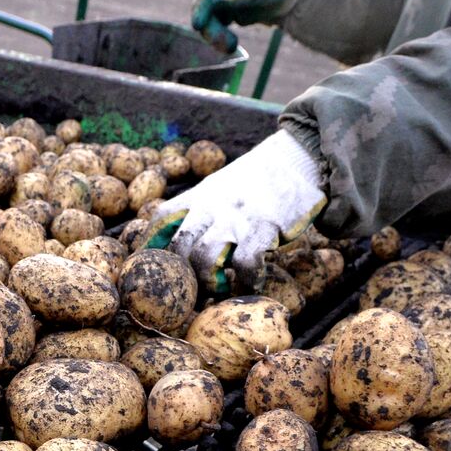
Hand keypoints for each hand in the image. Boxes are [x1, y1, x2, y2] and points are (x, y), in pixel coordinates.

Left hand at [145, 130, 325, 292]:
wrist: (298, 157)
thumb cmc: (261, 178)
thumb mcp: (221, 185)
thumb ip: (202, 207)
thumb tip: (186, 236)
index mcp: (198, 195)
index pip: (162, 220)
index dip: (152, 245)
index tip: (153, 266)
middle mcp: (211, 207)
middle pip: (180, 247)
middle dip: (181, 276)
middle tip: (191, 292)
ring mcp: (235, 218)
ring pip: (205, 259)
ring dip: (209, 283)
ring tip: (218, 293)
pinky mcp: (263, 228)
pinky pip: (246, 265)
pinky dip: (246, 282)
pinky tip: (251, 287)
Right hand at [191, 0, 302, 52]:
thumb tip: (218, 0)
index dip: (201, 6)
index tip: (198, 25)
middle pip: (206, 4)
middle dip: (211, 26)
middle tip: (225, 44)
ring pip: (211, 18)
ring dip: (215, 34)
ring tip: (230, 47)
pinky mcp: (229, 10)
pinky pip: (219, 25)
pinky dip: (221, 36)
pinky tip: (231, 44)